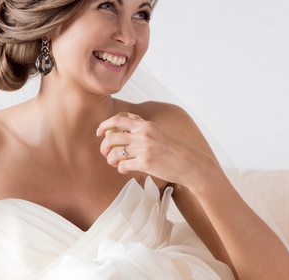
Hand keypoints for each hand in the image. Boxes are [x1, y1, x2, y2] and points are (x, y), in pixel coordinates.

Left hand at [96, 112, 215, 186]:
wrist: (190, 164)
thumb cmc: (173, 149)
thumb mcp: (158, 131)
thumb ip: (142, 124)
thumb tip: (128, 117)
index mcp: (145, 125)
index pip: (117, 120)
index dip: (103, 126)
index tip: (99, 133)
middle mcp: (143, 135)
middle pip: (110, 138)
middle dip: (103, 147)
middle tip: (106, 153)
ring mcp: (143, 149)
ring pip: (114, 154)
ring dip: (111, 160)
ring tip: (115, 163)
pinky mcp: (145, 163)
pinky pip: (122, 166)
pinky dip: (120, 169)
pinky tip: (125, 170)